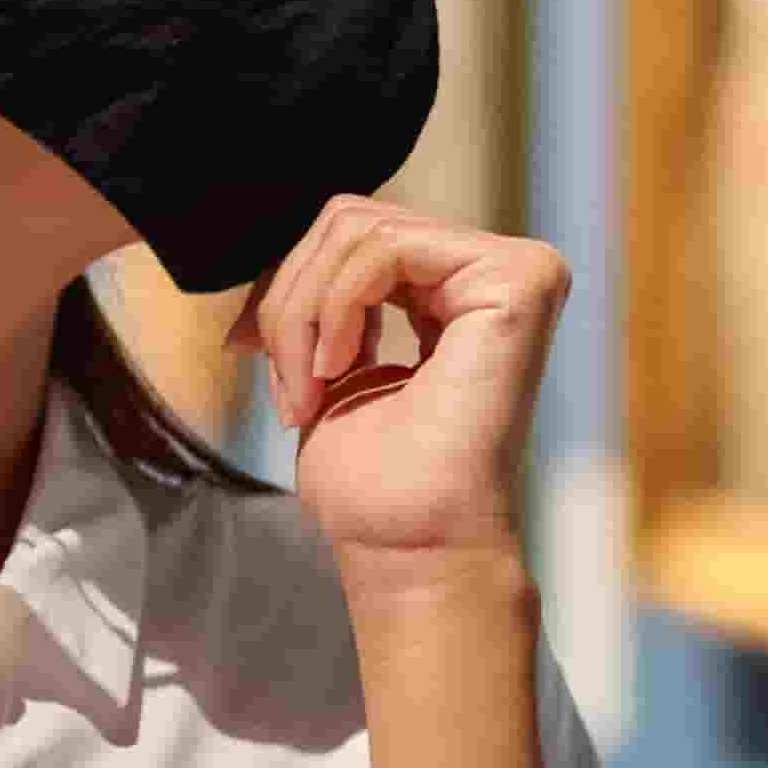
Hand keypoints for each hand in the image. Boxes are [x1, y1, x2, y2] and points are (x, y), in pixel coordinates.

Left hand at [266, 200, 570, 583]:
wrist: (409, 547)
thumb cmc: (374, 486)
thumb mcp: (329, 364)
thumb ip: (323, 299)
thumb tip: (274, 257)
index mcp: (461, 290)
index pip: (354, 232)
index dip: (287, 285)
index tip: (250, 353)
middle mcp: (497, 272)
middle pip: (353, 220)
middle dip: (292, 299)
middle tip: (288, 383)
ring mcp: (516, 271)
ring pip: (360, 229)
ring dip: (305, 312)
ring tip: (309, 389)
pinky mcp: (517, 279)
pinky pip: (384, 248)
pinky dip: (334, 307)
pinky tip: (338, 369)